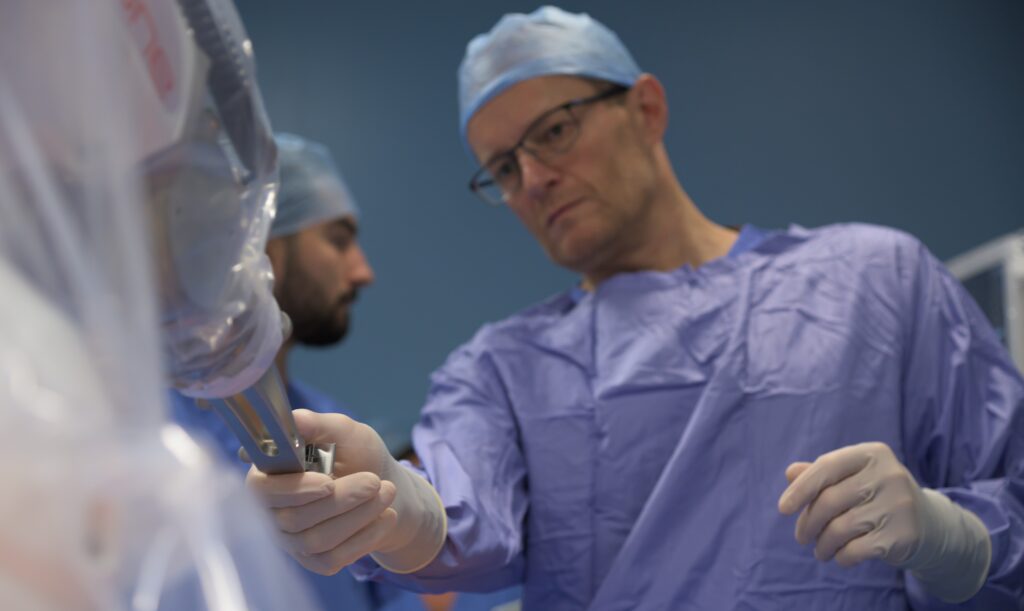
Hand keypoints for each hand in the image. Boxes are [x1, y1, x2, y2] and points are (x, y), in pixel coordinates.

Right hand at [246, 409, 445, 574]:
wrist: (383, 487)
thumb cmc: (357, 454)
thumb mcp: (345, 432)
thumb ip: (319, 424)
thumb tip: (294, 418)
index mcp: (270, 474)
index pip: (261, 489)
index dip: (293, 489)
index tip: (328, 482)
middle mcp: (273, 510)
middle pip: (293, 518)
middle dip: (340, 500)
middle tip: (375, 482)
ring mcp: (291, 539)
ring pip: (315, 539)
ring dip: (358, 516)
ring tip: (387, 491)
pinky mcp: (313, 559)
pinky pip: (332, 559)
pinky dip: (365, 538)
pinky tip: (386, 517)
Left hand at [778, 442, 990, 602]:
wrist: (930, 526)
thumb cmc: (877, 497)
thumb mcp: (853, 478)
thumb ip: (822, 474)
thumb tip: (790, 473)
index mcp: (872, 454)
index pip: (826, 467)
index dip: (800, 489)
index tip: (783, 509)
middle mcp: (889, 475)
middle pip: (829, 501)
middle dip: (808, 523)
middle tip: (802, 536)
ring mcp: (899, 505)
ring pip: (840, 528)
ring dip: (822, 544)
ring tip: (819, 550)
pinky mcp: (904, 535)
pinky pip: (856, 549)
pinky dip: (841, 556)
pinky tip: (840, 557)